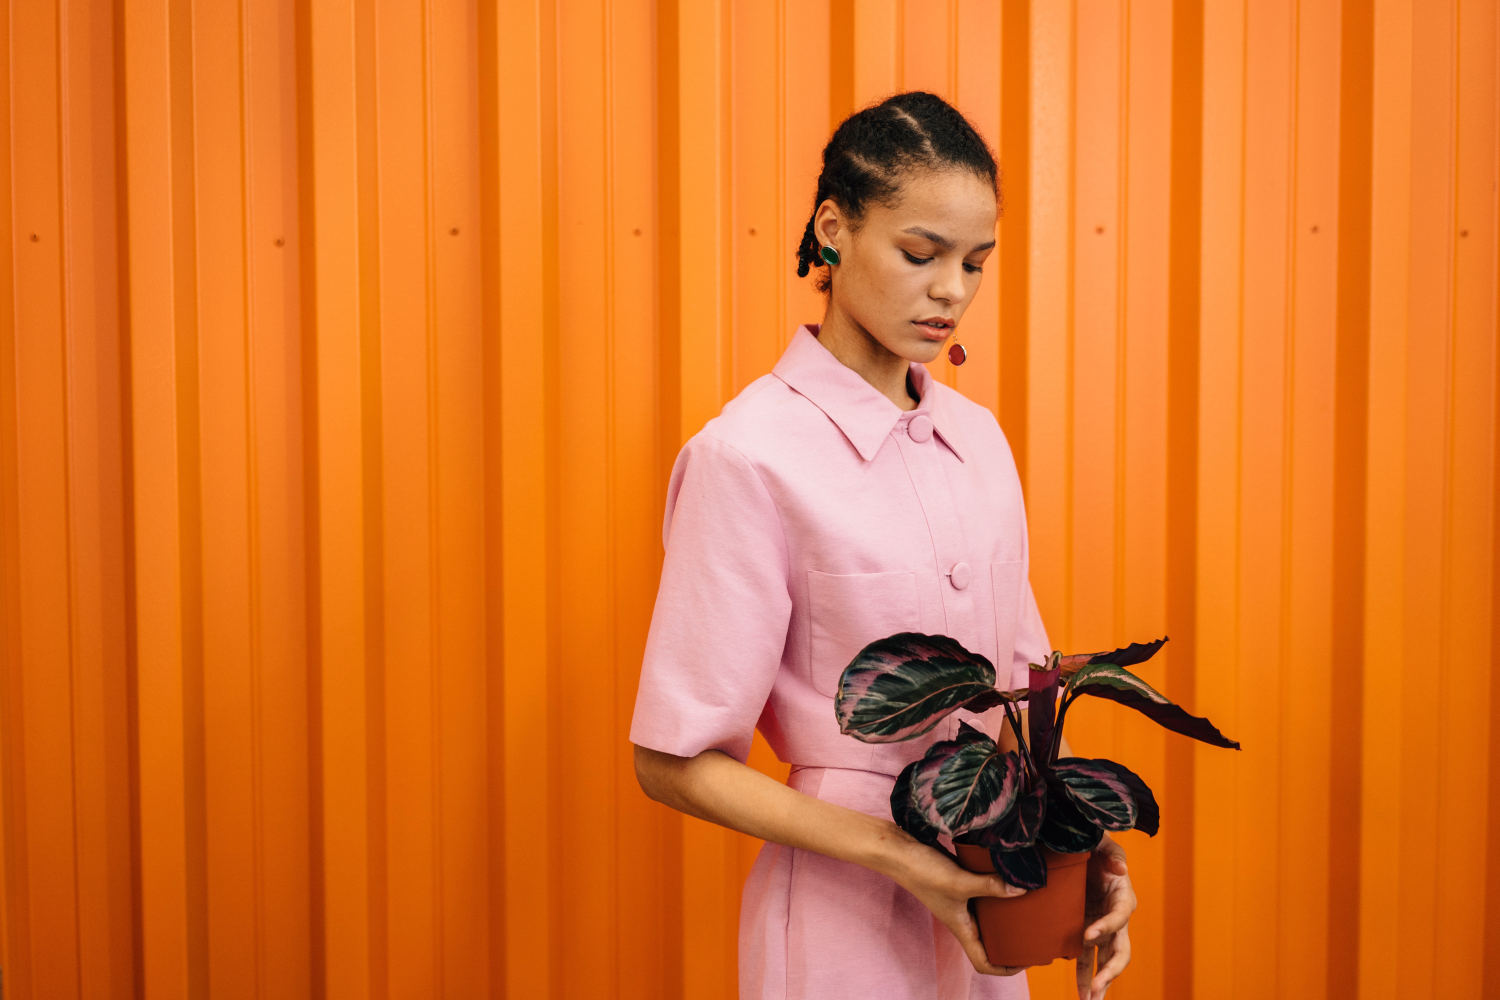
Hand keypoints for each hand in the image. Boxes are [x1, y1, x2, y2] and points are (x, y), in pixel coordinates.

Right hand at [884, 832, 1028, 976]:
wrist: (899, 851)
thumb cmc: (923, 873)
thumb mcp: (960, 882)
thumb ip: (990, 886)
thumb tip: (1022, 890)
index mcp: (961, 929)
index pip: (984, 963)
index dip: (1005, 969)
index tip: (1026, 961)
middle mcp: (962, 919)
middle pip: (989, 943)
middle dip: (1011, 943)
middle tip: (1033, 933)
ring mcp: (960, 901)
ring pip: (987, 918)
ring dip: (1006, 916)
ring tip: (1027, 906)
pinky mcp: (959, 883)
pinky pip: (983, 895)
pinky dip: (996, 892)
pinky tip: (1008, 878)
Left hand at [1076, 837, 1135, 999]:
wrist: (1078, 853)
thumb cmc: (1093, 845)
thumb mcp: (1101, 841)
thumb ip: (1111, 852)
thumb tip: (1120, 870)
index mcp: (1123, 895)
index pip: (1119, 915)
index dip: (1106, 926)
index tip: (1087, 935)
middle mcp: (1117, 916)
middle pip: (1121, 948)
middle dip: (1110, 970)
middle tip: (1096, 986)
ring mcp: (1102, 928)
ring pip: (1106, 960)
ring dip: (1099, 982)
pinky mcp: (1087, 933)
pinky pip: (1087, 958)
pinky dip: (1084, 977)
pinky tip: (1081, 995)